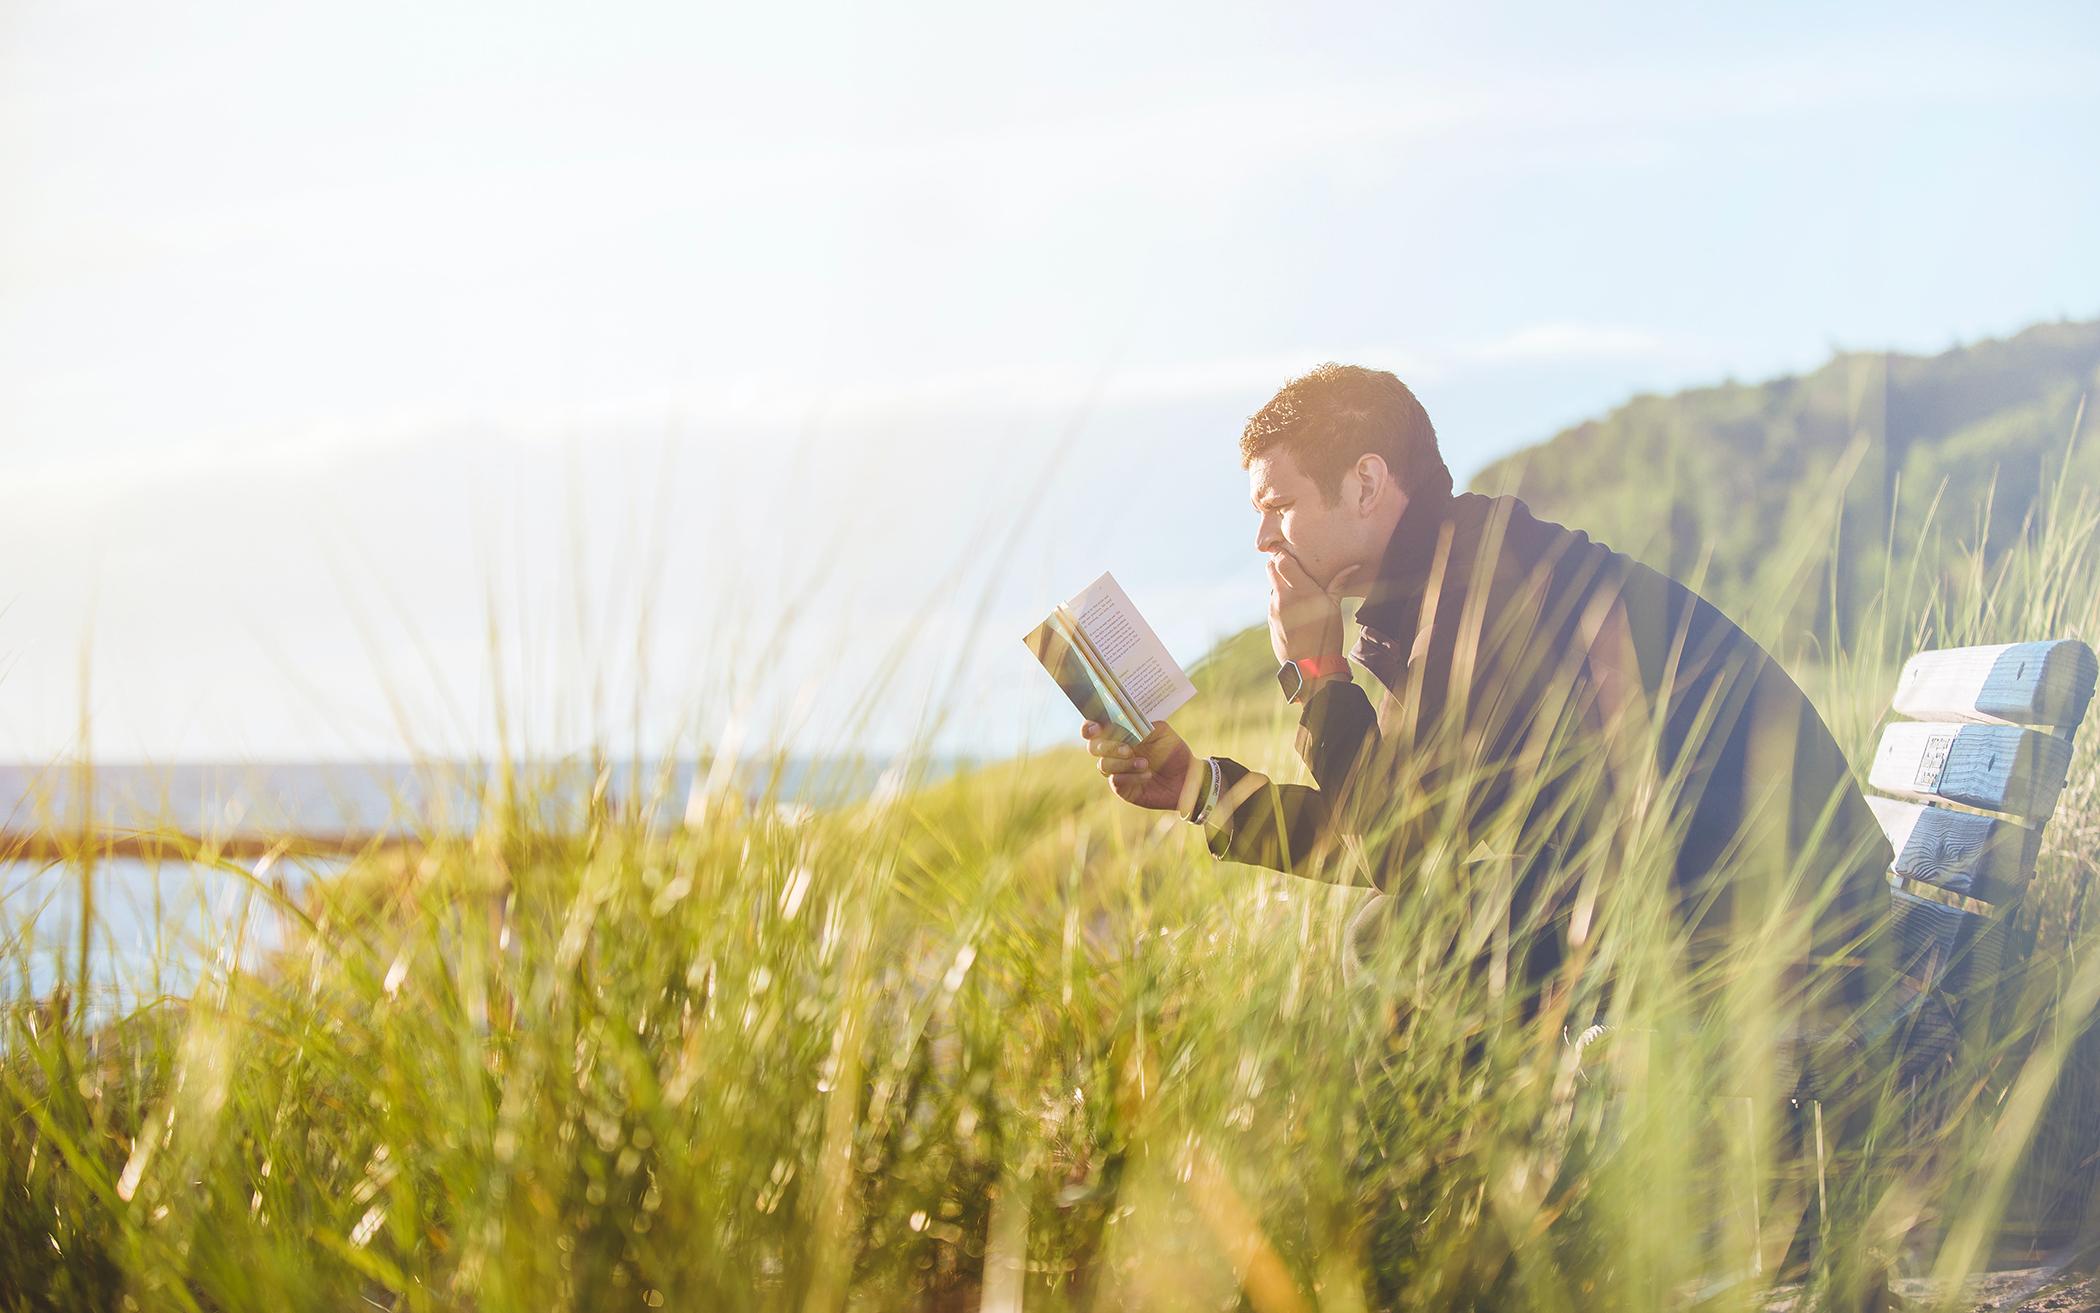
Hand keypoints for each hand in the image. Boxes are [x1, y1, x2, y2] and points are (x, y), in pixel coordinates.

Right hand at [1082, 719, 1202, 813]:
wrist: (1187, 778)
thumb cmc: (1173, 751)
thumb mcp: (1161, 731)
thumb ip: (1141, 724)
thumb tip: (1123, 723)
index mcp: (1119, 734)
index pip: (1095, 728)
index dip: (1089, 727)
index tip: (1095, 728)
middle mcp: (1113, 752)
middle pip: (1093, 747)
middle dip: (1108, 747)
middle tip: (1128, 749)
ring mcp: (1116, 770)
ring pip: (1103, 765)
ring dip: (1123, 763)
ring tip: (1145, 764)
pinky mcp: (1122, 788)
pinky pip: (1115, 781)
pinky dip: (1130, 777)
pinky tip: (1147, 775)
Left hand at [1267, 552, 1358, 666]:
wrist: (1310, 667)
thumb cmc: (1327, 636)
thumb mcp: (1335, 608)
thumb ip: (1339, 584)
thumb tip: (1353, 566)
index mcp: (1299, 590)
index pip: (1281, 561)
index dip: (1284, 553)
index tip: (1292, 552)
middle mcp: (1282, 597)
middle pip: (1271, 569)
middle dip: (1279, 564)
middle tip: (1294, 566)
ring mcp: (1273, 609)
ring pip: (1272, 586)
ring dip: (1281, 584)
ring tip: (1298, 589)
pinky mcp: (1271, 621)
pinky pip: (1273, 603)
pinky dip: (1281, 600)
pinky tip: (1295, 609)